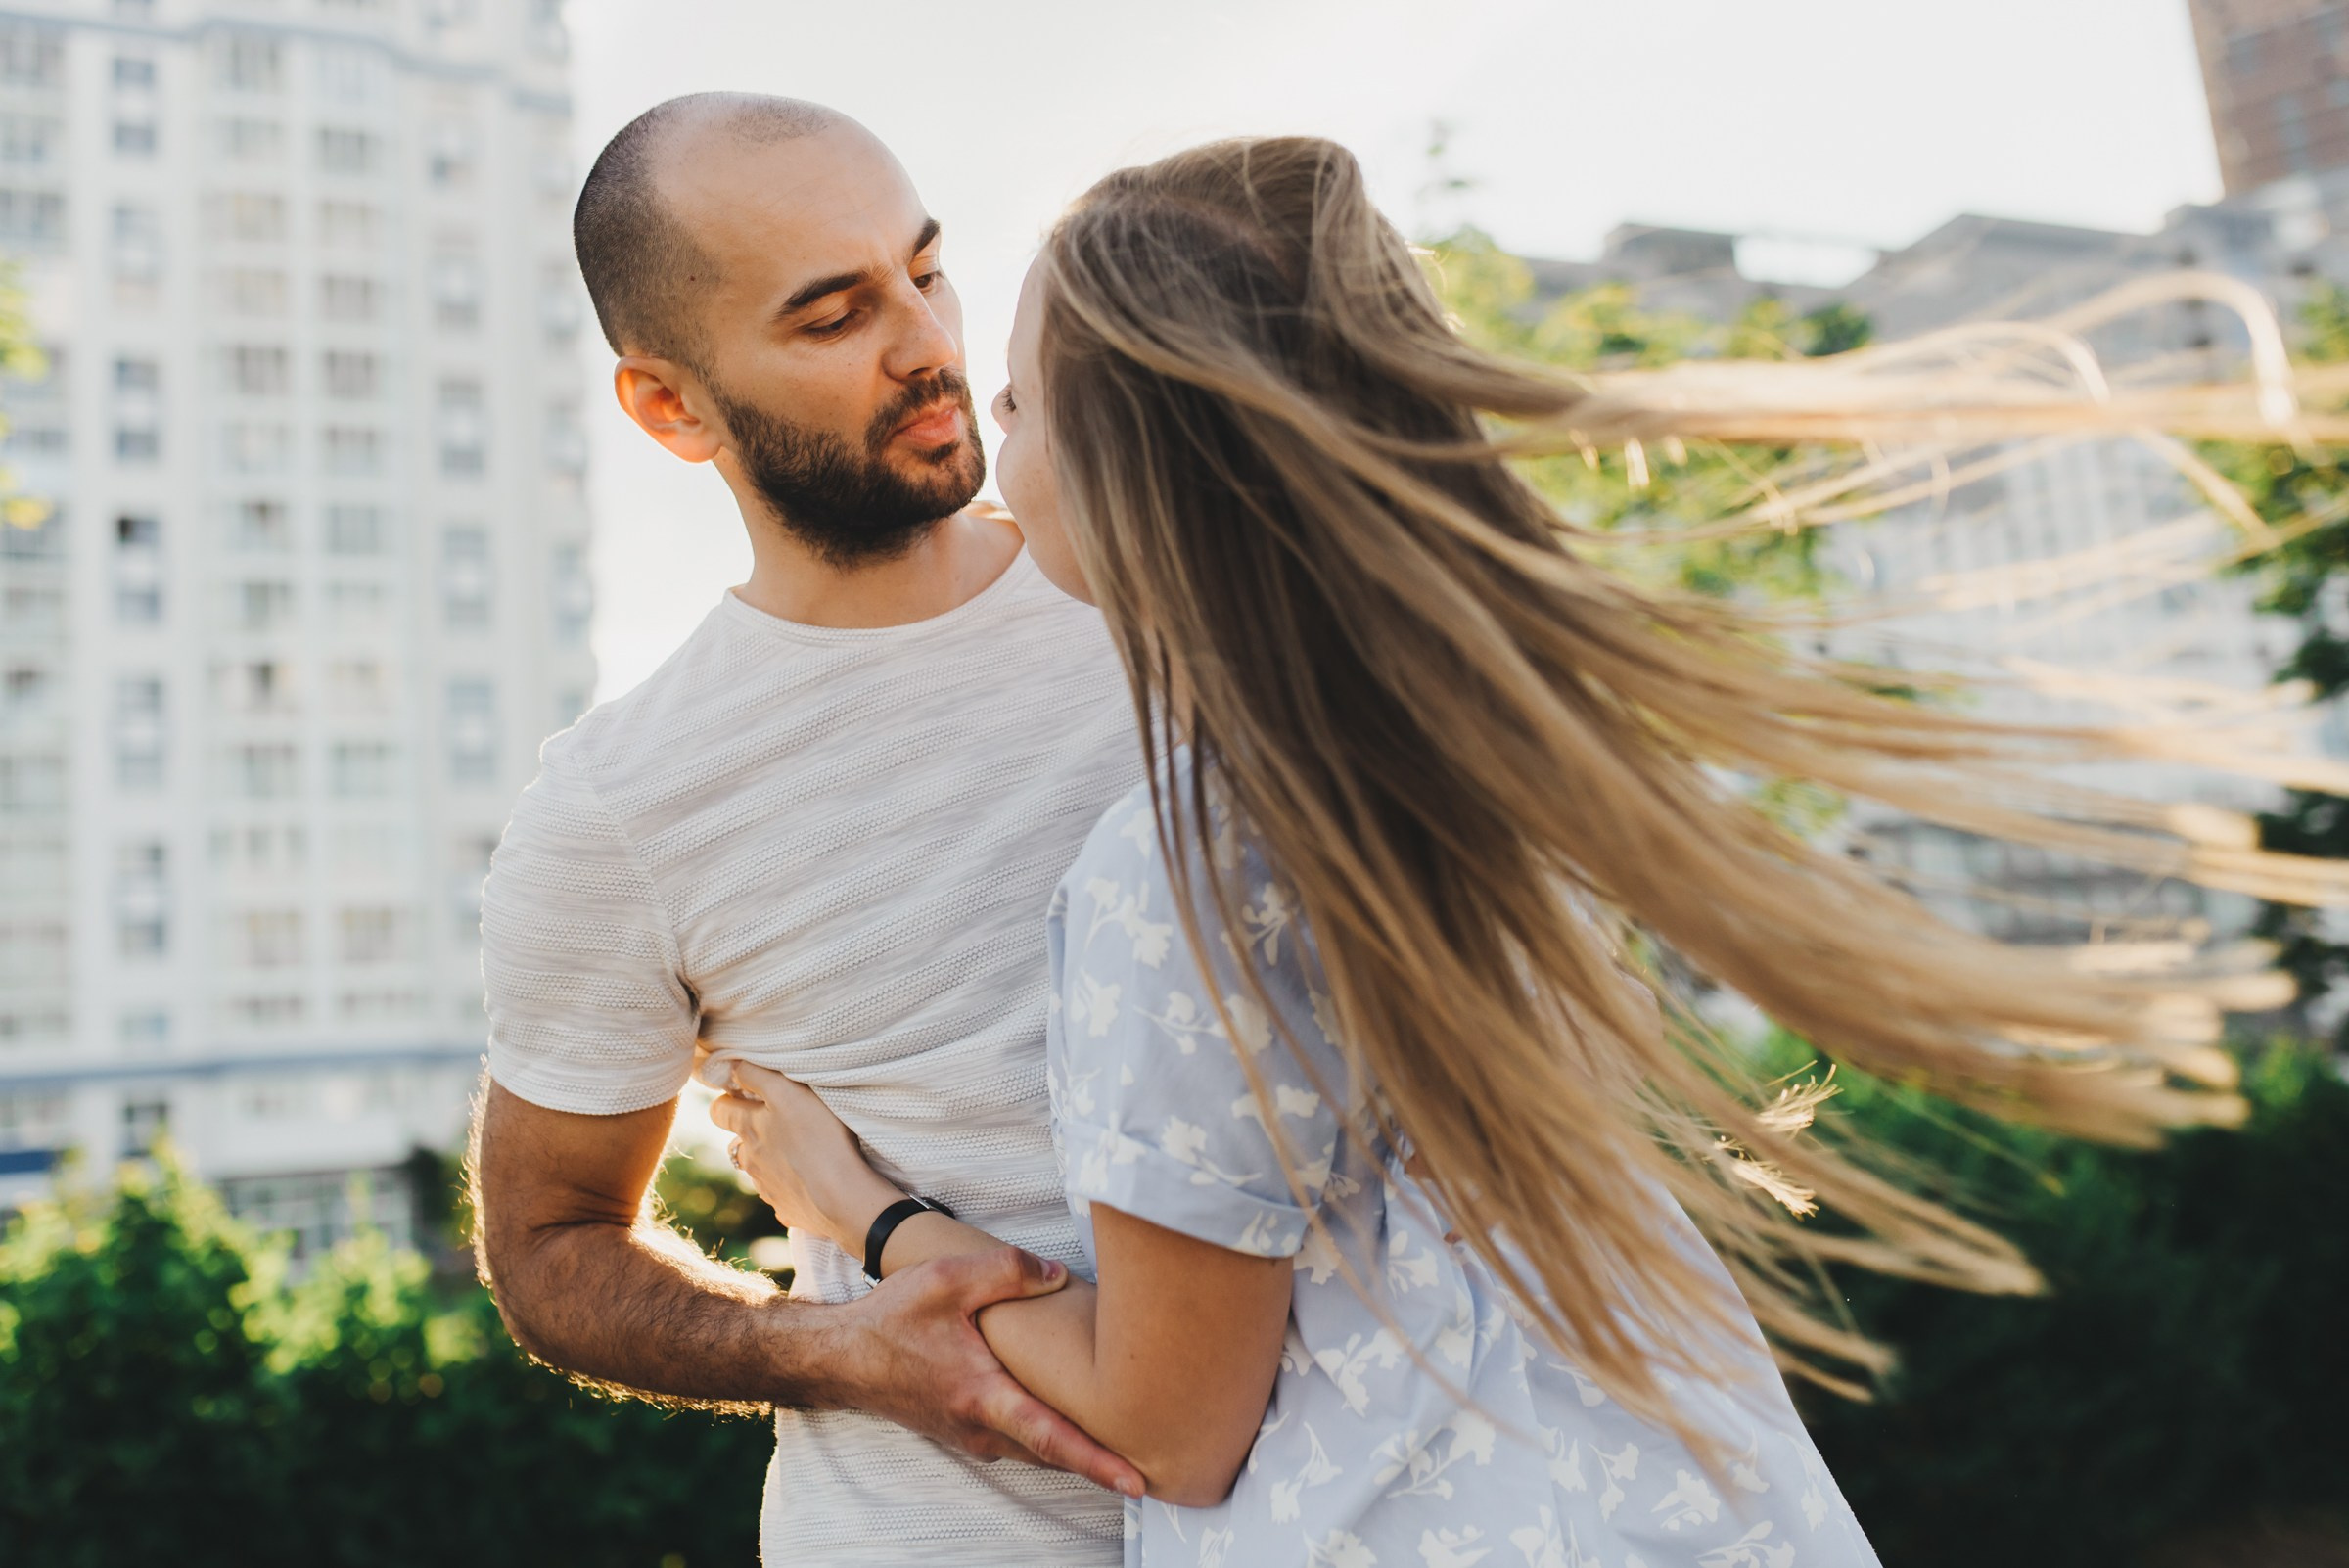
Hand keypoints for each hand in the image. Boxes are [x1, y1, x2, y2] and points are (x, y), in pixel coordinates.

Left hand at [711, 1062, 903, 1252]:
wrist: (841, 1197)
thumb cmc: (819, 1137)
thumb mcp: (789, 1092)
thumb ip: (757, 1075)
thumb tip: (732, 1064)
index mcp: (749, 1129)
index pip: (719, 1110)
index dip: (728, 1100)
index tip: (743, 1094)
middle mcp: (750, 1160)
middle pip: (737, 1143)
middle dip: (749, 1132)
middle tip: (776, 1123)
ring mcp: (766, 1188)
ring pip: (759, 1169)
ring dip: (771, 1159)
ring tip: (800, 1153)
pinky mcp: (786, 1209)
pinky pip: (781, 1194)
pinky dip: (790, 1186)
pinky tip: (812, 1180)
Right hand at [826, 1248, 1142, 1496]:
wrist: (841, 1356)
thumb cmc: (891, 1319)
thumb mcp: (947, 1278)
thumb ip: (1007, 1270)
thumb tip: (1059, 1274)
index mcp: (983, 1397)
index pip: (1051, 1438)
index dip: (1098, 1462)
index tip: (1137, 1482)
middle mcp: (981, 1428)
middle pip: (1055, 1455)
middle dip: (1103, 1463)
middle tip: (1156, 1465)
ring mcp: (972, 1436)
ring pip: (1037, 1451)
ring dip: (1078, 1452)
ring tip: (1126, 1448)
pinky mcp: (965, 1430)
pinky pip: (1019, 1442)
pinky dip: (1051, 1440)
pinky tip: (1071, 1423)